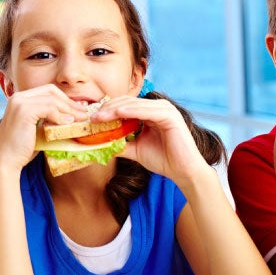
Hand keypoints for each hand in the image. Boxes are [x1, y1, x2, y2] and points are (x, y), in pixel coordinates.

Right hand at [0, 84, 87, 175]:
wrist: (5, 162)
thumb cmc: (21, 149)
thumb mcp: (37, 129)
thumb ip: (48, 120)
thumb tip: (70, 117)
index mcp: (20, 99)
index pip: (47, 91)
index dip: (64, 98)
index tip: (78, 108)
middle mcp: (18, 97)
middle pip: (51, 91)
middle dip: (69, 101)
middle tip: (84, 112)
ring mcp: (20, 103)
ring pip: (52, 100)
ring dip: (69, 109)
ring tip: (81, 119)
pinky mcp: (24, 111)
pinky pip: (49, 109)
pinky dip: (61, 116)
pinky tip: (68, 123)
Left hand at [91, 96, 209, 186]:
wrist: (183, 172)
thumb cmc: (164, 160)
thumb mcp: (136, 150)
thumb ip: (120, 144)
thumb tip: (99, 144)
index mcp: (151, 112)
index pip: (125, 106)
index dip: (107, 110)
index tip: (91, 119)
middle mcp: (158, 107)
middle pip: (127, 102)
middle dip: (108, 109)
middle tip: (91, 117)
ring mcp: (165, 109)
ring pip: (134, 104)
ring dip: (115, 109)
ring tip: (99, 117)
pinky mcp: (170, 115)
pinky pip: (146, 111)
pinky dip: (130, 111)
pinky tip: (117, 114)